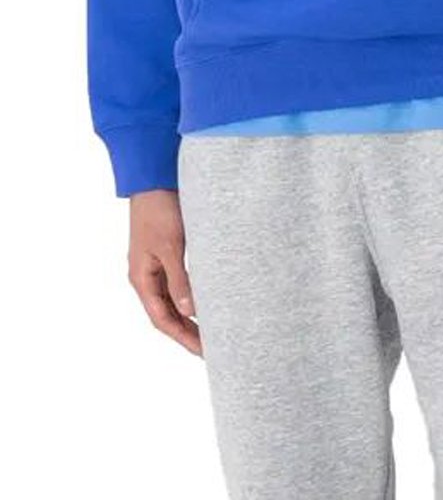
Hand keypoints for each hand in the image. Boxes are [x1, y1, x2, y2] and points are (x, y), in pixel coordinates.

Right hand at [128, 189, 201, 355]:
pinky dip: (190, 296)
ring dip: (188, 316)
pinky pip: (177, 283)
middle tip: (212, 348)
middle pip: (166, 313)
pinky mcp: (166, 253)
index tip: (203, 351)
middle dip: (187, 332)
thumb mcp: (171, 246)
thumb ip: (179, 279)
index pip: (162, 319)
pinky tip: (205, 301)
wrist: (153, 180)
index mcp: (141, 278)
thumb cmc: (159, 210)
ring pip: (172, 300)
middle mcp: (146, 276)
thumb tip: (190, 312)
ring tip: (211, 331)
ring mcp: (154, 265)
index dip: (182, 337)